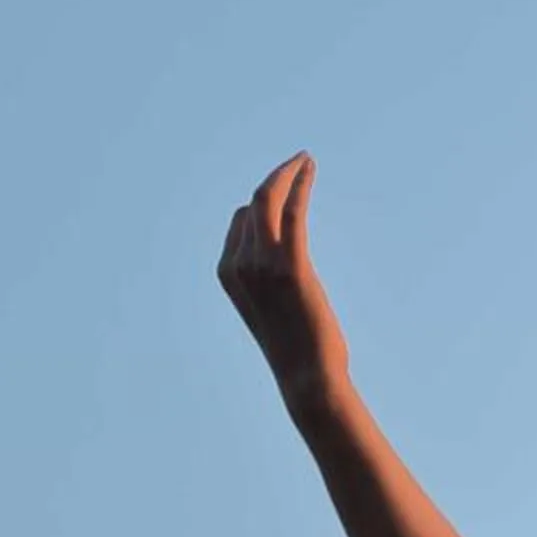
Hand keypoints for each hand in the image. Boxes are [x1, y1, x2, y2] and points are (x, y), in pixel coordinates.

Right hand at [217, 151, 349, 404]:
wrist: (307, 376)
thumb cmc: (296, 345)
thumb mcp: (270, 306)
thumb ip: (265, 277)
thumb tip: (280, 255)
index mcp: (227, 272)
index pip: (241, 219)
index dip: (265, 202)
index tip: (290, 190)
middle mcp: (238, 264)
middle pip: (252, 203)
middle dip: (274, 177)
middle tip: (299, 163)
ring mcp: (262, 265)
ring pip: (268, 199)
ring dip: (287, 173)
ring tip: (306, 160)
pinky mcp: (292, 266)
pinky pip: (292, 211)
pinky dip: (300, 184)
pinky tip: (310, 169)